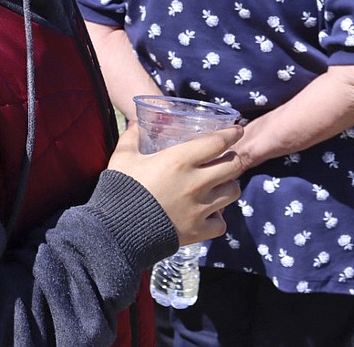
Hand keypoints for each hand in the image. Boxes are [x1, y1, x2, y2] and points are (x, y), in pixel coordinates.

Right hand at [108, 124, 245, 245]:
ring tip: (220, 184)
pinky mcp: (198, 230)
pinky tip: (208, 213)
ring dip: (229, 185)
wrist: (117, 230)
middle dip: (234, 159)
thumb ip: (131, 138)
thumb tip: (136, 124)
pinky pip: (221, 223)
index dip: (231, 134)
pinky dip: (217, 218)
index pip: (217, 142)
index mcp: (179, 160)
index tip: (237, 130)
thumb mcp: (123, 158)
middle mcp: (196, 183)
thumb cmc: (120, 189)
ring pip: (233, 192)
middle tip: (228, 157)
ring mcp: (200, 208)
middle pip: (234, 166)